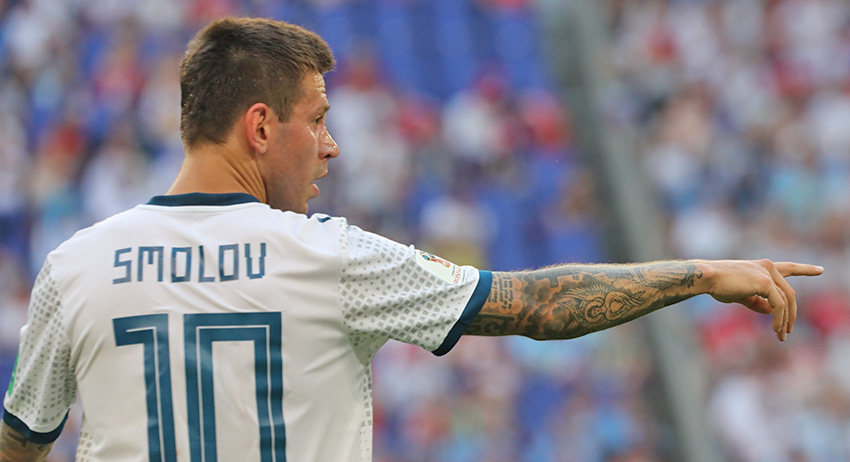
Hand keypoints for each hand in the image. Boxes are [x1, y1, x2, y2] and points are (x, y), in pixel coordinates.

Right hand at [698, 259, 823, 340]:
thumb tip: (770, 312)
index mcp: (762, 267)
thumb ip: (757, 301)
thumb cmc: (719, 285)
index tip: (820, 270)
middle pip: (789, 294)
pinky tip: (775, 328)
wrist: (707, 278)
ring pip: (786, 301)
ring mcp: (768, 274)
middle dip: (791, 314)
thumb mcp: (741, 295)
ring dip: (785, 320)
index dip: (805, 270)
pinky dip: (779, 319)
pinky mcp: (765, 282)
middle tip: (787, 332)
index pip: (789, 268)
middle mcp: (768, 267)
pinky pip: (779, 305)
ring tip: (781, 335)